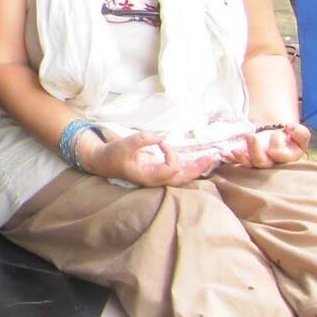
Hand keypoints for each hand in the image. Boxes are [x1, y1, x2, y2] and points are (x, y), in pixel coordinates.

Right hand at [76, 131, 216, 186]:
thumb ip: (142, 139)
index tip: (160, 141)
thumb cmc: (113, 154)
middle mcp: (156, 179)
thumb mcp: (124, 144)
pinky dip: (188, 167)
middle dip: (197, 168)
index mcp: (148, 176)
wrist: (104, 162)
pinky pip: (177, 172)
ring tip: (209, 159)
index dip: (170, 153)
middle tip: (213, 157)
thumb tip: (161, 136)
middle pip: (183, 178)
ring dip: (196, 168)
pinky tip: (197, 160)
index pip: (171, 168)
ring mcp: (158, 176)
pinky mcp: (158, 171)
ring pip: (182, 177)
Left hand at [221, 124, 309, 167]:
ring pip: (247, 164)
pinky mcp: (244, 158)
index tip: (275, 134)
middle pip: (261, 162)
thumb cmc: (288, 136)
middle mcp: (270, 163)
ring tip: (234, 150)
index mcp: (286, 159)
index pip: (280, 155)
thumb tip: (289, 127)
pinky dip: (229, 158)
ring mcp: (255, 162)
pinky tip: (224, 153)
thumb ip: (299, 132)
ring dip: (240, 157)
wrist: (275, 136)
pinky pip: (235, 161)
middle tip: (250, 136)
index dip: (277, 146)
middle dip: (255, 151)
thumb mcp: (298, 134)